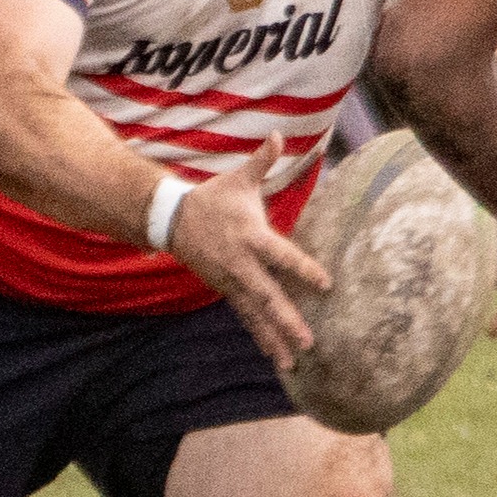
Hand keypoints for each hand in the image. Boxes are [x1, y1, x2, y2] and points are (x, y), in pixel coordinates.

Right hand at [168, 136, 331, 373]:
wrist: (171, 219)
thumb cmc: (213, 198)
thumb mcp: (238, 180)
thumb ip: (262, 161)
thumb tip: (279, 134)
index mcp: (251, 237)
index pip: (281, 256)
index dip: (303, 269)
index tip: (325, 285)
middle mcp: (242, 265)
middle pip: (268, 296)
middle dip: (287, 320)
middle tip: (308, 340)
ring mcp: (232, 282)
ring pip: (256, 315)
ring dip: (274, 339)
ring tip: (292, 362)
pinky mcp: (226, 291)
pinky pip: (246, 318)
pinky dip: (260, 337)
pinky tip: (275, 355)